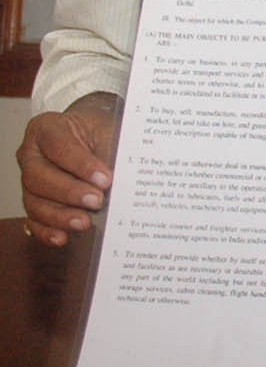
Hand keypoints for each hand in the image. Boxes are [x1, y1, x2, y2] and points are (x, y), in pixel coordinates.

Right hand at [17, 93, 120, 246]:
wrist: (96, 138)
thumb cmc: (102, 132)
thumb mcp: (111, 130)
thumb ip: (116, 149)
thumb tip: (133, 176)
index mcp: (47, 129)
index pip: (58, 145)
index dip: (80, 163)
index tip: (105, 178)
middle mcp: (32, 155)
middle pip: (38, 176)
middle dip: (69, 191)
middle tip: (97, 201)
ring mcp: (30, 181)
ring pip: (34, 201)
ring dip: (60, 215)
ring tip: (85, 222)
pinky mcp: (35, 203)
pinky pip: (34, 221)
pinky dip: (46, 231)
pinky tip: (63, 237)